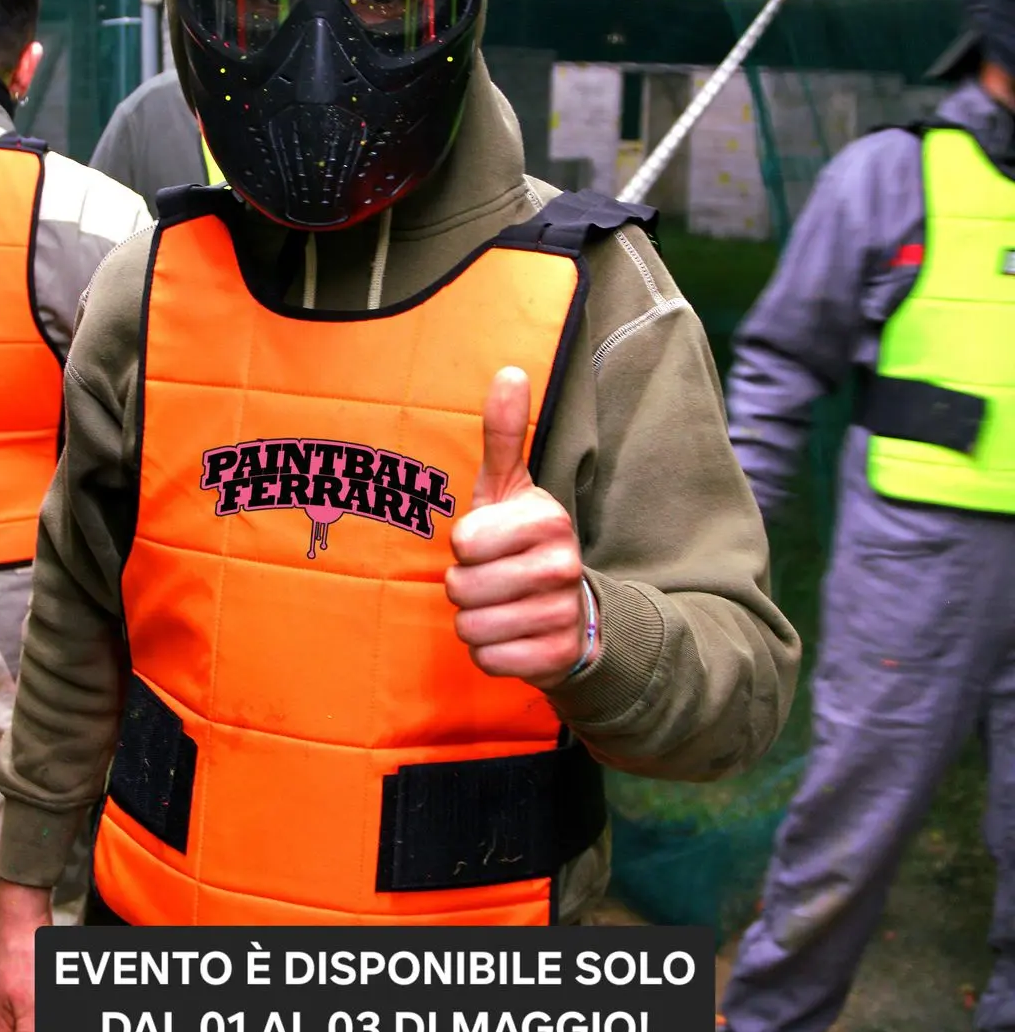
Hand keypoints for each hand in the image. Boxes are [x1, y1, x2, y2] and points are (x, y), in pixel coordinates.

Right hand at [0, 879, 52, 1031]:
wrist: (24, 917)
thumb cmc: (21, 956)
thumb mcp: (28, 1004)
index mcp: (2, 1026)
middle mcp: (8, 1018)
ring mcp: (19, 1002)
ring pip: (34, 1030)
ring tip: (47, 1021)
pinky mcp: (31, 988)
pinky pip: (39, 1012)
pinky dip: (44, 1014)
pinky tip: (49, 1001)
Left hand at [445, 366, 591, 689]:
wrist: (570, 610)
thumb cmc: (521, 542)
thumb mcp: (509, 487)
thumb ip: (504, 433)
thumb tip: (510, 371)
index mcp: (548, 518)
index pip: (464, 542)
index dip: (464, 546)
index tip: (488, 542)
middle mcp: (563, 565)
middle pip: (461, 588)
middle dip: (464, 587)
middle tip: (491, 578)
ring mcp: (562, 614)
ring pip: (470, 627)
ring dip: (474, 620)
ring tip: (500, 606)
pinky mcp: (556, 659)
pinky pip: (487, 660)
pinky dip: (489, 652)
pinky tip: (511, 635)